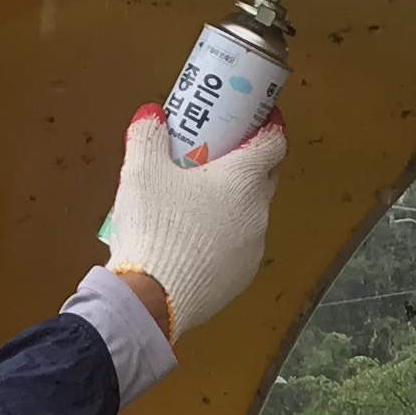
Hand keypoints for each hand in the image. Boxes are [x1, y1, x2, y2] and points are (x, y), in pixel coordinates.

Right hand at [98, 109, 283, 341]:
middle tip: (216, 158)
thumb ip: (148, 136)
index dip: (269, 126)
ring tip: (196, 206)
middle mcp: (257, 212)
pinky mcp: (241, 279)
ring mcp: (253, 249)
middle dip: (246, 164)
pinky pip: (237, 249)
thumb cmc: (154, 227)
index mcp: (243, 179)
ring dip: (232, 206)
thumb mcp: (141, 172)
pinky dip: (222, 239)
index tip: (258, 119)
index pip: (274, 142)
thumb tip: (152, 115)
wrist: (153, 299)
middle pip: (264, 178)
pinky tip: (193, 244)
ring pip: (249, 216)